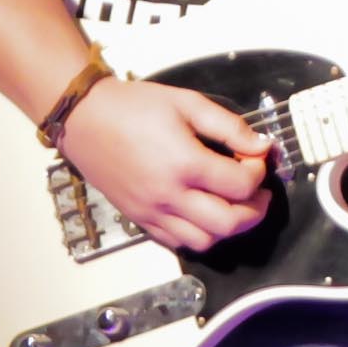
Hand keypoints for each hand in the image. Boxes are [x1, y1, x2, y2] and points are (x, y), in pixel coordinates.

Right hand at [57, 76, 272, 252]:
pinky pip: (175, 242)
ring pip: (203, 241)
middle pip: (228, 224)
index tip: (257, 157)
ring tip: (235, 204)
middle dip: (255, 210)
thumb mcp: (189, 104)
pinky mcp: (138, 220)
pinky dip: (199, 234)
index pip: (240, 185)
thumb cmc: (135, 107)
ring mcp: (151, 212)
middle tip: (260, 193)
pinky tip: (205, 212)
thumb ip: (230, 127)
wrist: (85, 119)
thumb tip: (262, 146)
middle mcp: (168, 196)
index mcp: (185, 164)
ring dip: (228, 228)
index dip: (259, 172)